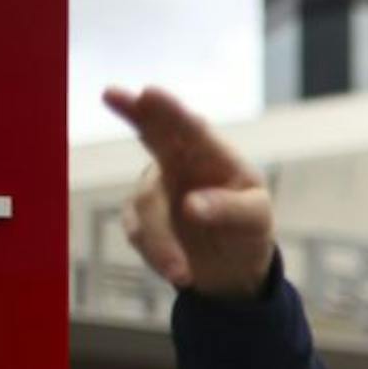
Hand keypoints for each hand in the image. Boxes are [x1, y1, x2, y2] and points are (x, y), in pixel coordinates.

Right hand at [101, 85, 274, 298]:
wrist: (232, 268)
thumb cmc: (248, 230)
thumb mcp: (255, 221)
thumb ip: (230, 210)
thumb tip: (191, 205)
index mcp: (213, 154)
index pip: (191, 128)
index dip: (168, 110)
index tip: (149, 94)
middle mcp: (179, 161)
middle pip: (152, 131)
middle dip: (132, 112)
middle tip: (112, 94)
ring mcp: (156, 187)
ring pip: (146, 204)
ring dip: (161, 242)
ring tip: (183, 274)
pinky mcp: (140, 217)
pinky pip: (137, 232)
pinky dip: (156, 254)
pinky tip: (177, 270)